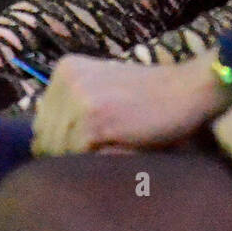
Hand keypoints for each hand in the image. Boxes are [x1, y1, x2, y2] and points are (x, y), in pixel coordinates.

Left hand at [31, 54, 227, 156]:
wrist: (190, 89)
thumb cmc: (151, 98)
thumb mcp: (104, 89)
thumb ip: (72, 107)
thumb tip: (40, 145)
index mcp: (65, 70)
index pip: (41, 126)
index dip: (64, 143)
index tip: (96, 142)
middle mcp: (66, 79)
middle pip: (46, 141)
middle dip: (73, 153)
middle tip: (110, 146)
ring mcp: (79, 99)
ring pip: (61, 153)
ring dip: (89, 159)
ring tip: (120, 143)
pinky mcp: (95, 120)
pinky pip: (82, 158)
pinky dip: (104, 160)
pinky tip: (126, 145)